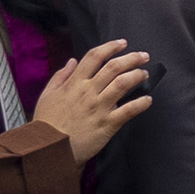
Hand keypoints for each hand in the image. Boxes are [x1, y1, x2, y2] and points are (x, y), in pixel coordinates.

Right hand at [29, 43, 155, 157]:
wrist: (48, 150)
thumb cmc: (46, 124)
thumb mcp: (47, 95)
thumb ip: (60, 76)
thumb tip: (72, 60)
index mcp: (73, 84)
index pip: (95, 57)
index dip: (111, 46)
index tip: (122, 43)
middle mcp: (88, 92)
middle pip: (114, 67)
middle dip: (132, 58)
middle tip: (143, 56)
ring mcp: (99, 108)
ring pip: (123, 84)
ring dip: (138, 75)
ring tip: (145, 74)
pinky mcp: (107, 124)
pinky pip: (129, 110)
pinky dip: (141, 103)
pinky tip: (148, 100)